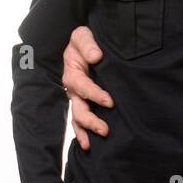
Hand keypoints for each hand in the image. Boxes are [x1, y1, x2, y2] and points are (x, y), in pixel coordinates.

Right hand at [62, 25, 111, 149]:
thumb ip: (88, 44)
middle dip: (90, 120)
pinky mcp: (84, 102)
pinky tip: (89, 146)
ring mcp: (77, 97)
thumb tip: (96, 57)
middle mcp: (72, 89)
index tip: (110, 102)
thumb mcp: (82, 36)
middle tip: (105, 130)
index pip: (83, 87)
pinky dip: (83, 132)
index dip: (95, 95)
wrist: (82, 43)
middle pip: (78, 109)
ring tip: (92, 144)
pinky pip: (81, 119)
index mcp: (72, 74)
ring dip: (85, 131)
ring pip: (78, 118)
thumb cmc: (83, 40)